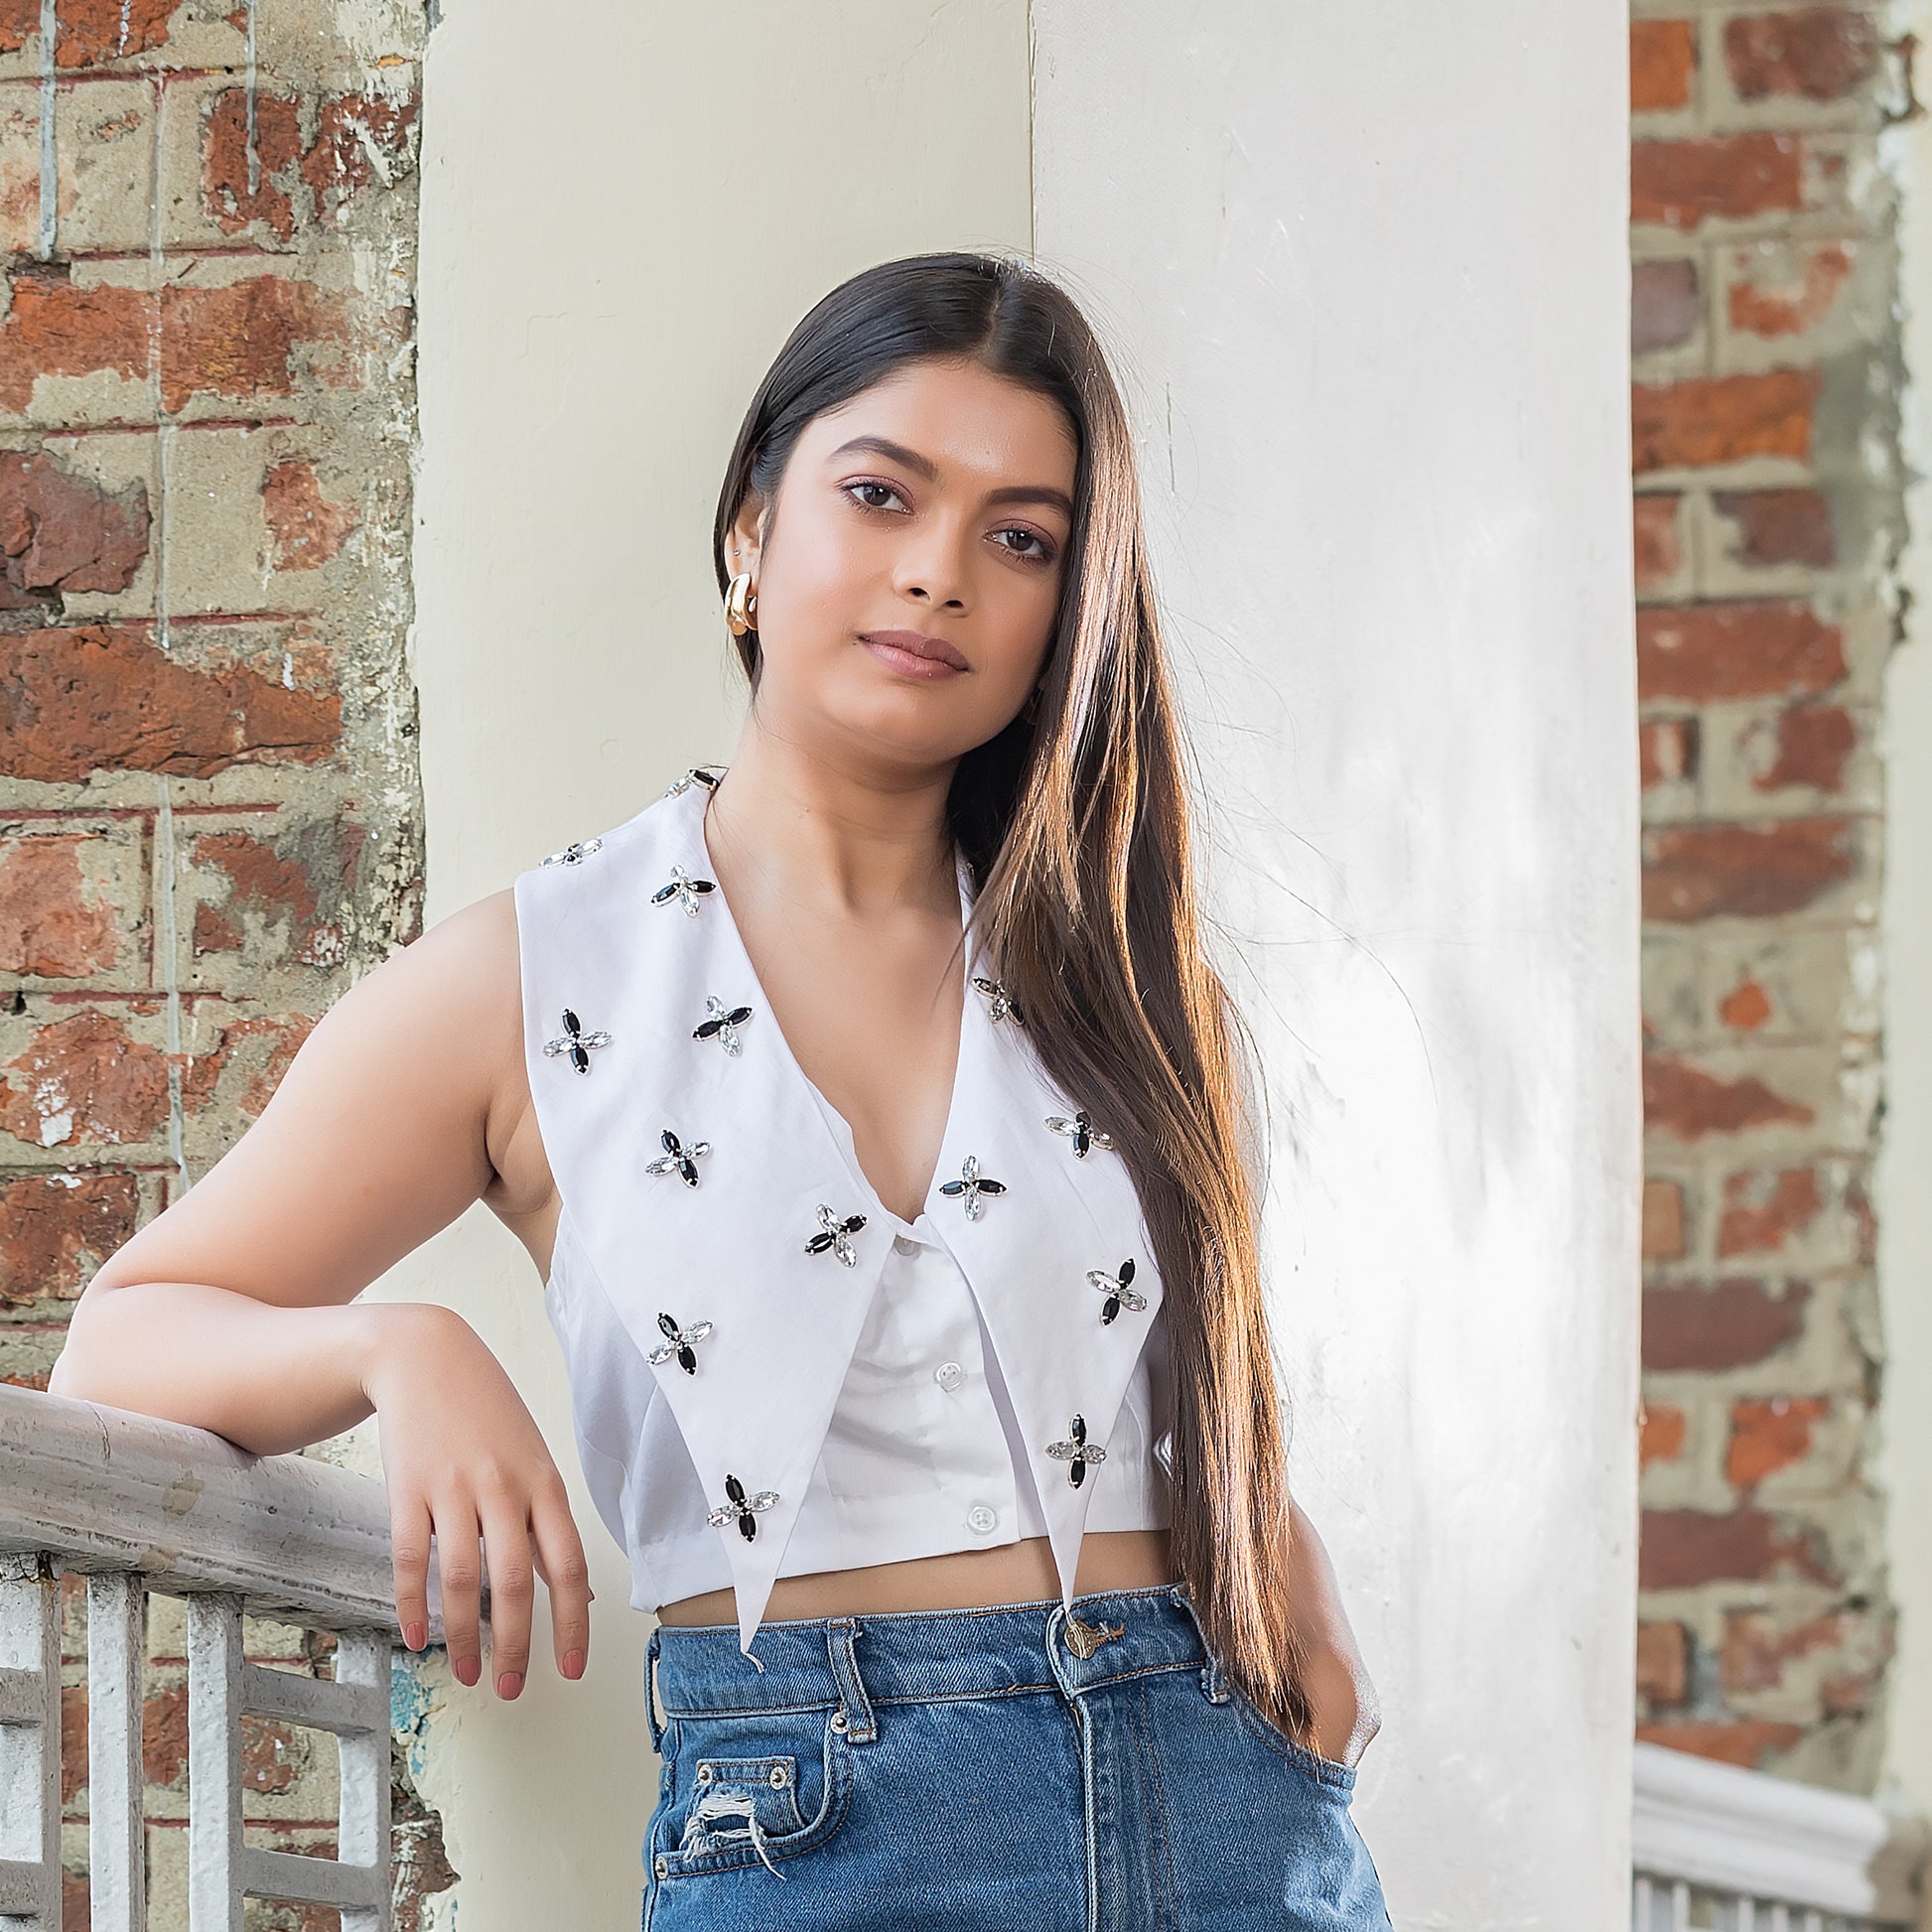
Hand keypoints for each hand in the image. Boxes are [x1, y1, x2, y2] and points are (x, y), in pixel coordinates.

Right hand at [362, 1303, 592, 1698]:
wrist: (427, 1355)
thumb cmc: (487, 1411)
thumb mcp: (532, 1456)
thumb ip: (547, 1518)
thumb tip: (575, 1585)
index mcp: (544, 1483)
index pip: (568, 1565)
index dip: (573, 1622)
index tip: (571, 1668)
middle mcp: (504, 1487)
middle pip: (514, 1583)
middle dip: (516, 1645)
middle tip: (511, 1688)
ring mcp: (454, 1488)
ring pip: (462, 1580)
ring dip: (464, 1636)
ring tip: (467, 1673)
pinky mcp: (408, 1488)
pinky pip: (413, 1558)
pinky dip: (414, 1604)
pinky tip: (418, 1636)